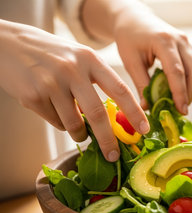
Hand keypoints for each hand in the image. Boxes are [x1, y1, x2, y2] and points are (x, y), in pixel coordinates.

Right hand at [0, 20, 148, 160]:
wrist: (7, 44)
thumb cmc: (52, 55)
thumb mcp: (79, 58)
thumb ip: (97, 82)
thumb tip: (117, 119)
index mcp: (90, 59)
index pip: (120, 89)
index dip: (135, 112)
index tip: (144, 130)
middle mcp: (72, 69)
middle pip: (97, 113)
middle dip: (108, 139)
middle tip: (114, 155)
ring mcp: (51, 83)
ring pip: (73, 123)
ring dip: (79, 133)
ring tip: (78, 130)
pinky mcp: (32, 95)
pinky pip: (55, 122)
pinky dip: (59, 123)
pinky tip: (52, 107)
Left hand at [82, 0, 191, 113]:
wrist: (134, 18)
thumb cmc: (129, 37)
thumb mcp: (130, 61)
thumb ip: (141, 84)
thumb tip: (148, 108)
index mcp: (164, 41)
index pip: (176, 71)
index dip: (180, 93)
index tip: (181, 110)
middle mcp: (180, 40)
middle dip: (190, 94)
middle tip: (180, 111)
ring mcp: (187, 43)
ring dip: (190, 90)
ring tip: (178, 104)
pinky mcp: (188, 48)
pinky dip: (188, 83)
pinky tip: (178, 93)